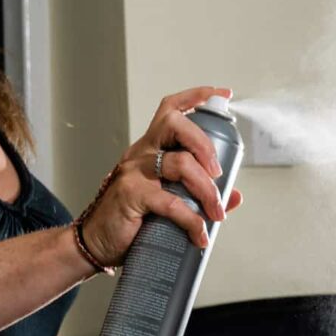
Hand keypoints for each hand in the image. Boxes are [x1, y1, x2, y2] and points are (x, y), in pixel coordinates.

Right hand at [78, 87, 245, 265]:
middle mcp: (141, 153)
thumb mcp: (171, 200)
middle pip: (175, 124)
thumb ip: (202, 195)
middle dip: (205, 144)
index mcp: (151, 148)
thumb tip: (236, 195)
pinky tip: (200, 235)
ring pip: (181, 163)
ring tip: (216, 212)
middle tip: (219, 172)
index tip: (223, 93)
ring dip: (207, 189)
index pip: (170, 110)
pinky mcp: (131, 194)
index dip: (196, 97)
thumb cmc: (134, 217)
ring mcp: (134, 171)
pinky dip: (192, 220)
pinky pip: (171, 202)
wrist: (98, 241)